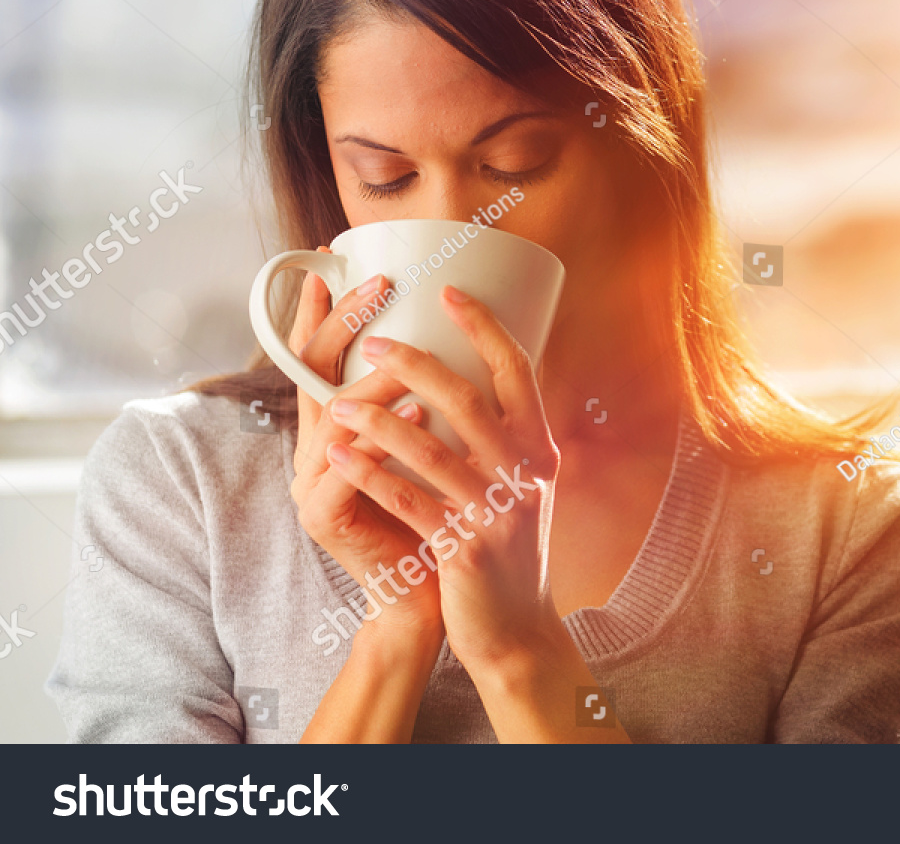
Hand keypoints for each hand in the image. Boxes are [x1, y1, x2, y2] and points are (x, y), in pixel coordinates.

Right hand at [286, 251, 442, 643]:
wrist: (431, 596)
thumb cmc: (438, 513)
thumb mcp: (432, 446)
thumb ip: (427, 399)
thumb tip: (463, 335)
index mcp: (333, 431)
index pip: (316, 356)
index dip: (318, 308)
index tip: (328, 260)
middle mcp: (312, 450)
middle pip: (311, 371)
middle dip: (341, 322)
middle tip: (377, 285)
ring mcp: (311, 484)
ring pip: (334, 415)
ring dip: (373, 375)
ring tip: (406, 342)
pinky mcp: (326, 519)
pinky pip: (352, 468)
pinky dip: (386, 435)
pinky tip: (418, 410)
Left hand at [321, 285, 567, 677]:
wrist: (516, 632)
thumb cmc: (508, 552)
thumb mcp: (523, 488)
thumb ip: (506, 439)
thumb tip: (469, 376)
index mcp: (540, 449)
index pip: (518, 371)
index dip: (484, 326)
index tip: (448, 291)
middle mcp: (526, 474)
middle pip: (468, 399)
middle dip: (414, 362)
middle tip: (374, 339)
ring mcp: (497, 513)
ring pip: (431, 449)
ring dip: (376, 418)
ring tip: (336, 400)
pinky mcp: (465, 550)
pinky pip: (408, 502)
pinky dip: (370, 473)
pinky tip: (337, 454)